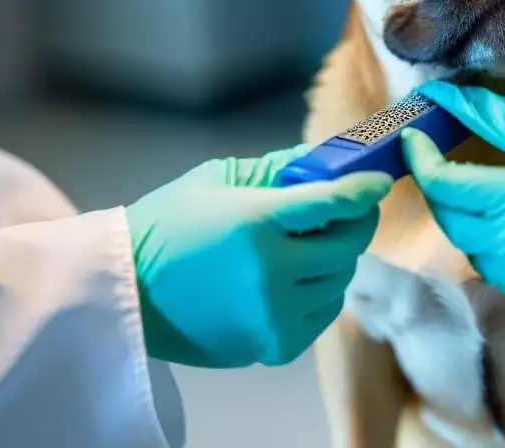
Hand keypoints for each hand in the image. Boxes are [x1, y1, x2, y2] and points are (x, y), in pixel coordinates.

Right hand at [126, 146, 390, 366]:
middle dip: (356, 223)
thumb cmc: (168, 225)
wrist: (124, 294)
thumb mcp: (217, 179)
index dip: (364, 191)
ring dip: (336, 259)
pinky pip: (322, 313)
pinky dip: (321, 292)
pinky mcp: (273, 346)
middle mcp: (273, 272)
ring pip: (339, 281)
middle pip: (348, 246)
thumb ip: (276, 169)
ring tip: (313, 244)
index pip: (333, 203)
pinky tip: (298, 278)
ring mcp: (275, 314)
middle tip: (350, 211)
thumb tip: (324, 159)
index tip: (380, 183)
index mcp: (257, 222)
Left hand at [401, 82, 504, 311]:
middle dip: (437, 187)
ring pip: (470, 248)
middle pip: (450, 218)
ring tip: (472, 186)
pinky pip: (497, 270)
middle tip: (435, 158)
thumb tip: (449, 97)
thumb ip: (494, 118)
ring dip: (462, 218)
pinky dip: (489, 244)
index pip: (442, 183)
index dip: (418, 159)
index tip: (409, 137)